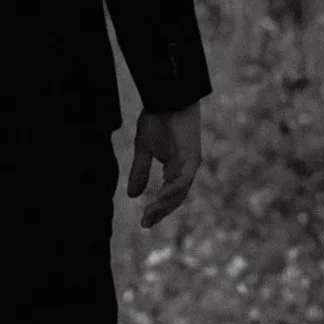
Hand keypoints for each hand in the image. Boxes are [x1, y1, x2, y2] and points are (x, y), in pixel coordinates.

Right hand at [127, 100, 201, 228]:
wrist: (167, 98)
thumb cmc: (157, 119)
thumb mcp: (143, 150)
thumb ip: (140, 172)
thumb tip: (132, 195)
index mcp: (175, 168)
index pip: (169, 195)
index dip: (157, 209)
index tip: (144, 223)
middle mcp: (185, 168)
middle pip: (175, 198)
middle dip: (160, 212)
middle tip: (145, 224)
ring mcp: (190, 163)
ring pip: (180, 192)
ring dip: (164, 205)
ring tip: (149, 215)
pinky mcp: (191, 157)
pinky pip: (183, 179)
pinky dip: (172, 190)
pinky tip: (160, 197)